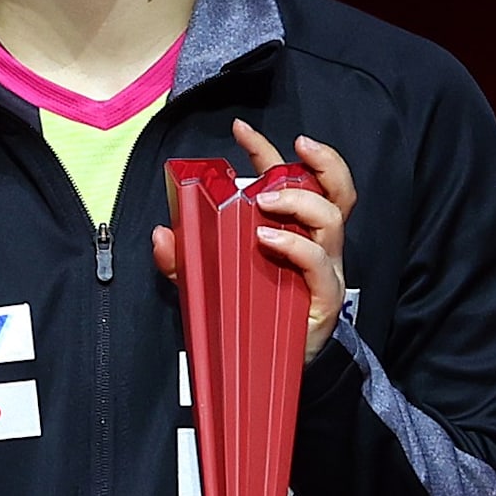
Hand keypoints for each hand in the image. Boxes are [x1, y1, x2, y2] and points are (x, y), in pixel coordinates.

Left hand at [148, 121, 360, 363]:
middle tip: (289, 151)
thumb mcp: (208, 280)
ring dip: (298, 200)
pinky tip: (267, 238)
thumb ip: (184, 259)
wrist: (270, 366)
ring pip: (331, 218)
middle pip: (334, 190)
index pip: (293, 178)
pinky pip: (318, 262)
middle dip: (319, 162)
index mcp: (292, 228)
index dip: (269, 150)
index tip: (241, 129)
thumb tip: (161, 233)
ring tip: (265, 200)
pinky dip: (294, 245)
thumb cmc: (248, 313)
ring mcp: (323, 267)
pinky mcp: (323, 295)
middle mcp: (315, 242)